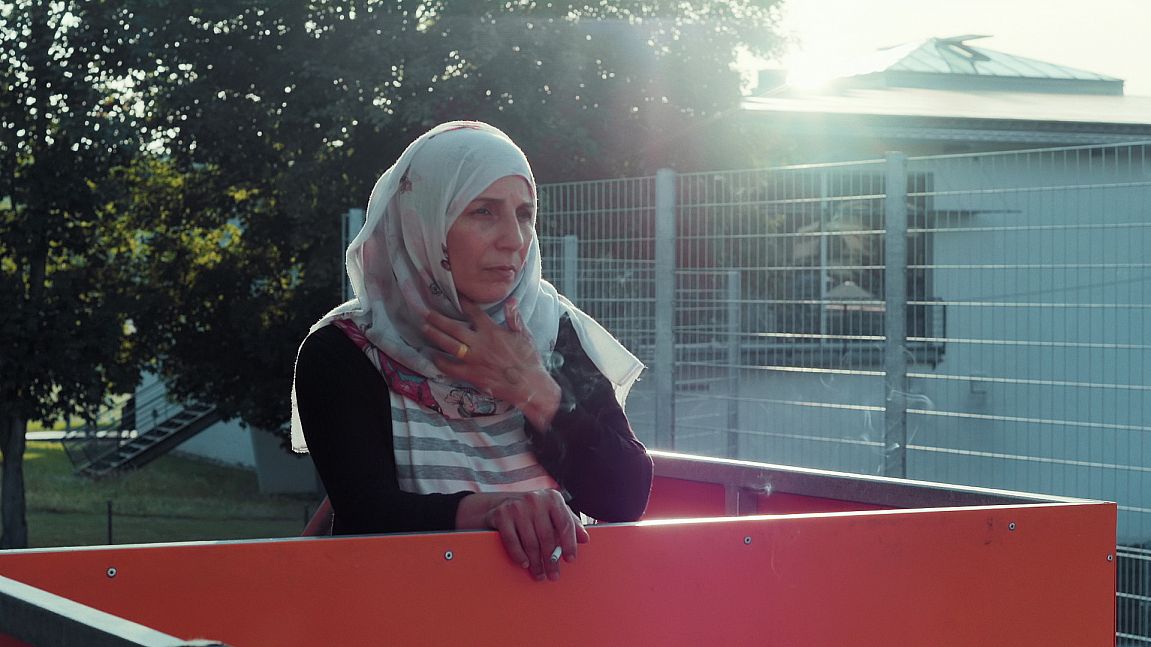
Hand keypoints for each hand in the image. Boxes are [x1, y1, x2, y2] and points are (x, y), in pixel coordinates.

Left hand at [424, 298, 560, 427]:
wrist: (529, 384)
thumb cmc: (528, 359)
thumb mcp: (524, 335)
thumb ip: (514, 317)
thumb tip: (510, 300)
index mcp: (492, 331)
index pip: (473, 312)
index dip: (463, 303)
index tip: (454, 296)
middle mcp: (480, 343)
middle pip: (454, 327)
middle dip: (437, 319)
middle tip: (425, 312)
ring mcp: (474, 359)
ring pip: (449, 345)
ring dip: (435, 336)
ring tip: (424, 328)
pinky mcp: (471, 375)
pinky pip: (451, 368)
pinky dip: (440, 362)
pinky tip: (433, 356)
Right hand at [456, 490, 590, 580]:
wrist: (501, 503)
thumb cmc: (533, 511)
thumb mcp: (553, 512)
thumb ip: (569, 522)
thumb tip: (585, 538)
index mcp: (552, 498)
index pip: (565, 524)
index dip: (569, 544)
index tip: (570, 560)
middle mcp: (535, 500)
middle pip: (547, 536)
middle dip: (551, 560)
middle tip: (553, 575)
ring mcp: (517, 507)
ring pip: (530, 542)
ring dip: (536, 562)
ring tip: (539, 574)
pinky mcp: (502, 515)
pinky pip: (512, 541)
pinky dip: (519, 555)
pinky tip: (525, 564)